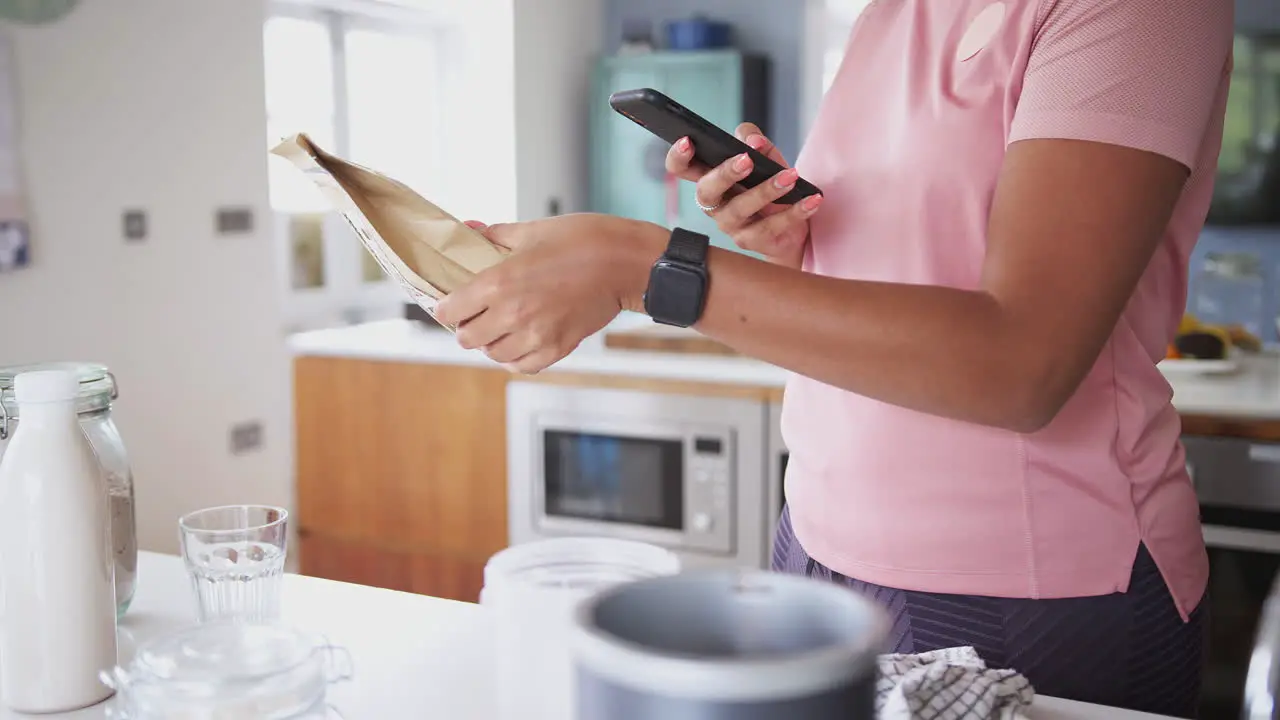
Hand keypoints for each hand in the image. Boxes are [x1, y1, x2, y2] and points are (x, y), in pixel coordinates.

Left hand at [433, 214, 663, 373]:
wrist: (625, 263)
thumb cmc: (583, 241)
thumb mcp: (533, 231)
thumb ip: (495, 236)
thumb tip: (471, 229)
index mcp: (498, 283)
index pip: (450, 309)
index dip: (446, 305)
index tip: (452, 302)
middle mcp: (512, 314)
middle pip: (467, 338)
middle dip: (467, 325)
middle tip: (477, 314)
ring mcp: (535, 336)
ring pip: (493, 354)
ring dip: (492, 342)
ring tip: (501, 327)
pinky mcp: (557, 348)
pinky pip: (522, 366)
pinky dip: (516, 358)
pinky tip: (521, 341)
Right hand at [665, 123, 821, 268]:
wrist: (791, 230)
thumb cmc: (769, 187)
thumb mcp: (764, 157)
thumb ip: (755, 141)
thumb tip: (753, 141)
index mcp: (710, 178)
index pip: (681, 168)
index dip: (678, 156)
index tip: (688, 141)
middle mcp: (714, 204)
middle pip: (705, 191)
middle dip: (724, 174)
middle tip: (747, 160)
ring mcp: (730, 225)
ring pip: (740, 209)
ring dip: (766, 191)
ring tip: (790, 177)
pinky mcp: (751, 241)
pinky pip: (771, 227)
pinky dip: (794, 211)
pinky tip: (811, 199)